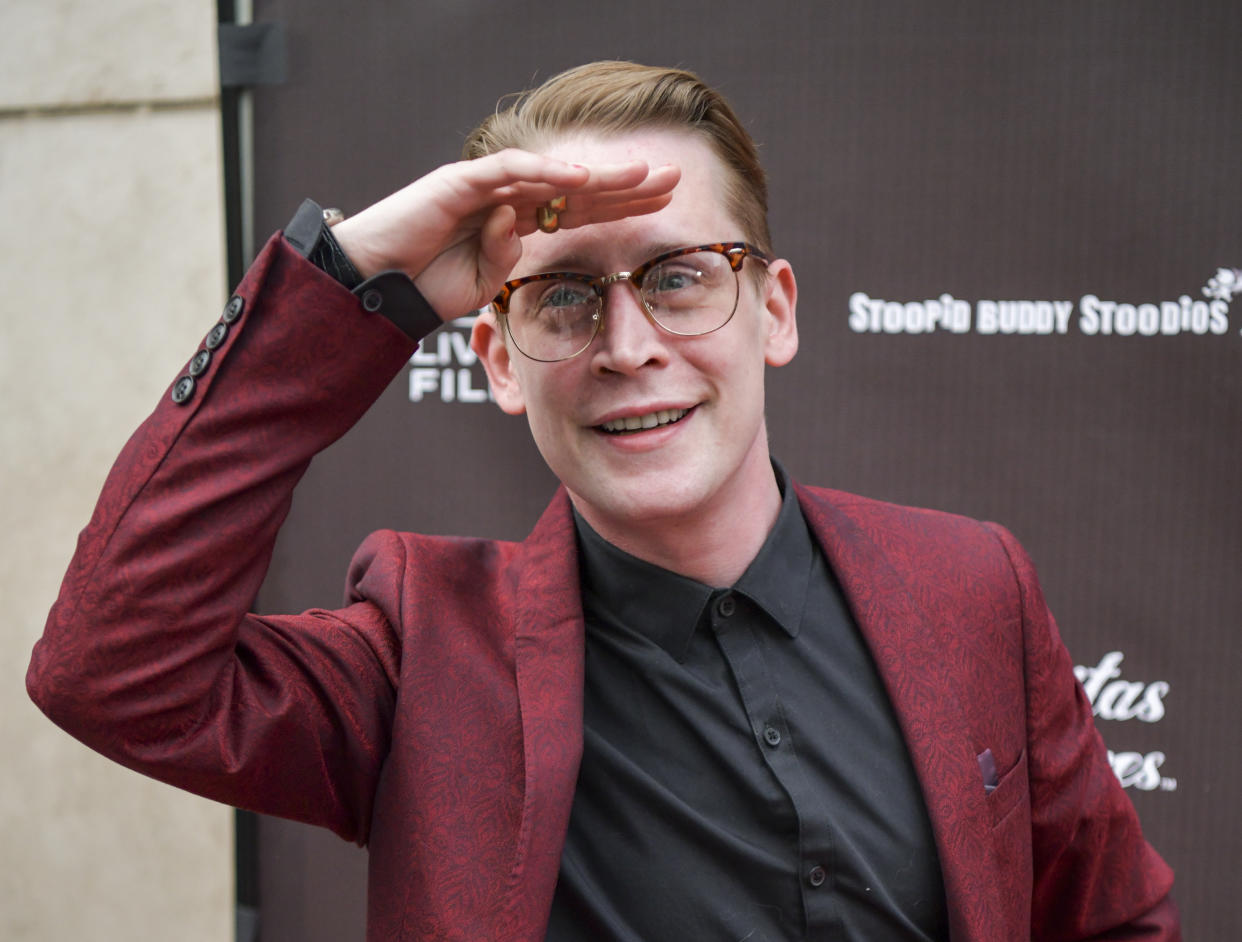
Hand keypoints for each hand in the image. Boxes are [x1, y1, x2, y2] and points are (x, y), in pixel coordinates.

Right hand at [330, 150, 680, 320]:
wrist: (375, 284)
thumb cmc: (425, 285)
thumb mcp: (484, 284)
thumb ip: (510, 263)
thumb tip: (521, 236)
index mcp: (519, 224)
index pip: (582, 210)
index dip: (623, 207)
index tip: (668, 206)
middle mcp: (508, 198)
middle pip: (578, 187)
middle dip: (627, 184)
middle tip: (674, 177)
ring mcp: (484, 186)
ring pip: (551, 173)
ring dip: (598, 174)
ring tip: (641, 174)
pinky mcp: (457, 181)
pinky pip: (508, 171)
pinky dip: (543, 172)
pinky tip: (579, 175)